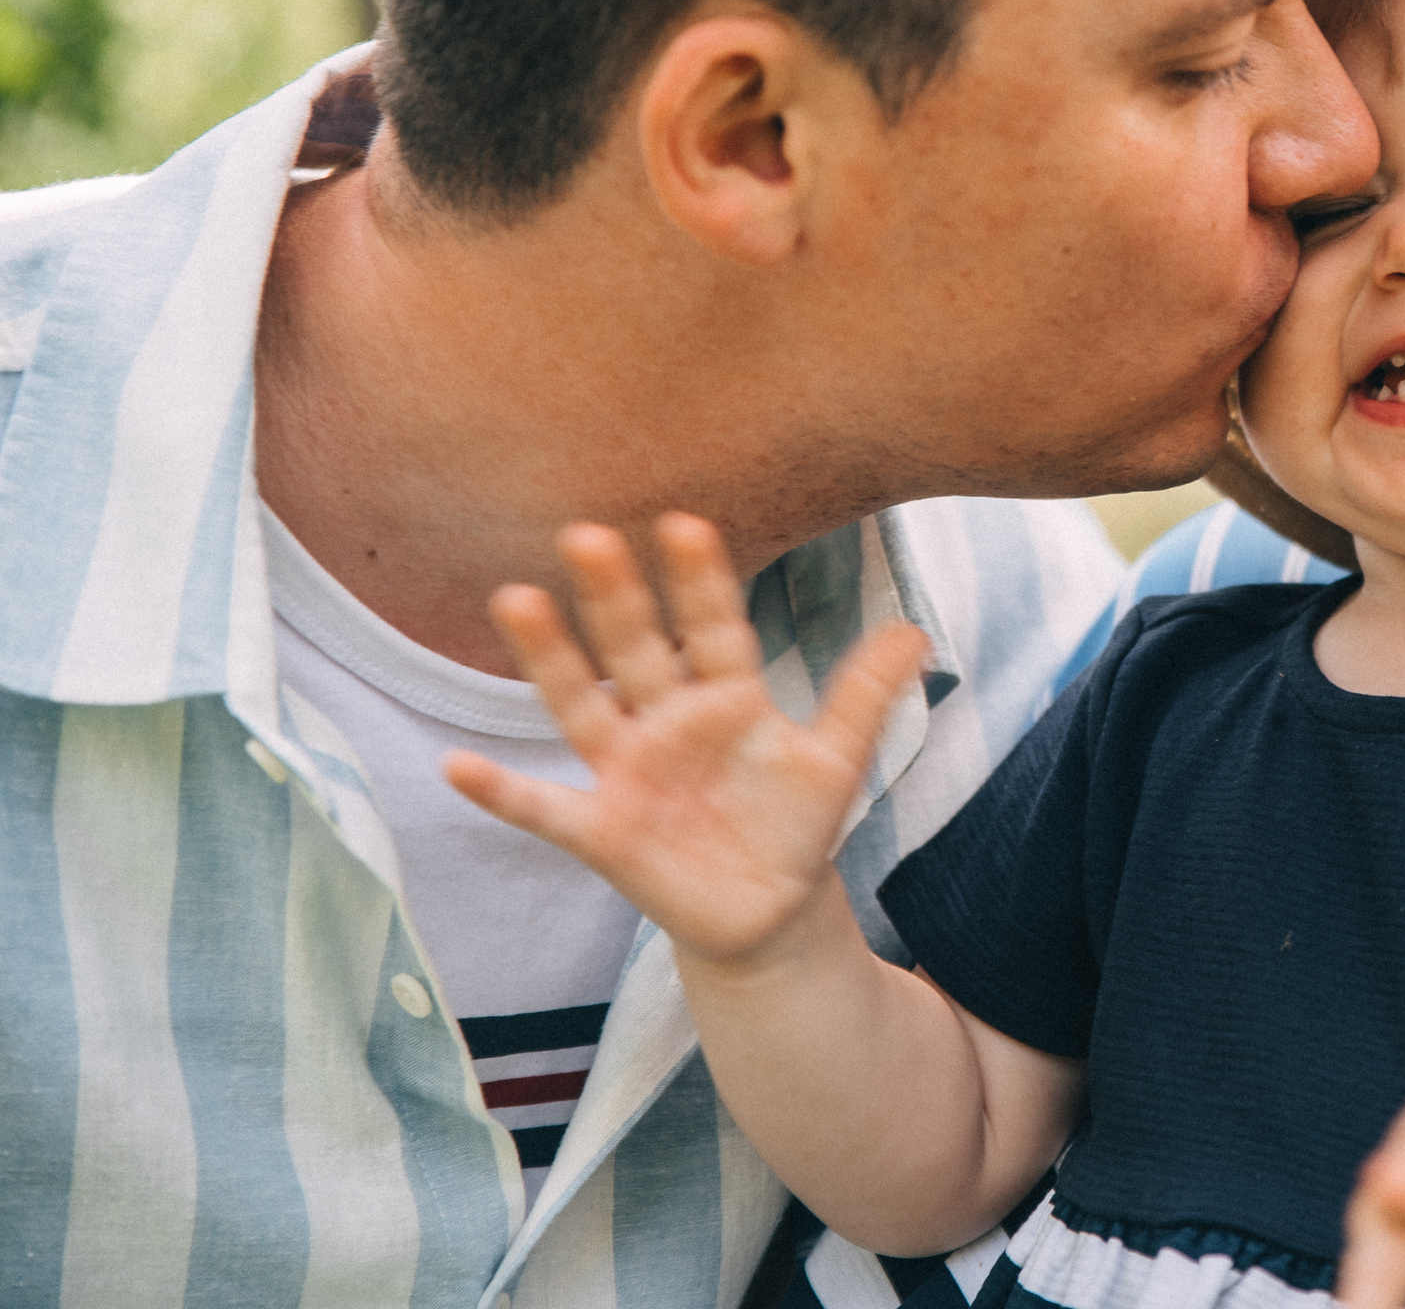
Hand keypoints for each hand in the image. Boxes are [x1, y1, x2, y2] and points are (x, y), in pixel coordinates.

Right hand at [443, 512, 928, 966]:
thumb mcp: (837, 761)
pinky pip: (545, 809)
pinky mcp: (603, 832)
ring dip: (549, 658)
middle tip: (588, 534)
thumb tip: (917, 631)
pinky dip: (503, 792)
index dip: (701, 582)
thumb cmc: (796, 823)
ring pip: (581, 705)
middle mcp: (667, 720)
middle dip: (616, 596)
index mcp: (727, 695)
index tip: (685, 524)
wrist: (771, 910)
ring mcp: (628, 772)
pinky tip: (457, 766)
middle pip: (637, 648)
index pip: (713, 626)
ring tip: (515, 599)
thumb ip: (864, 696)